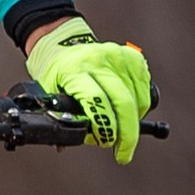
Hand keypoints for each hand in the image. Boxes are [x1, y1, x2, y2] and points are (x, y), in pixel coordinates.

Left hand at [25, 15, 154, 164]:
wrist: (63, 42)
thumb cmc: (56, 72)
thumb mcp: (49, 93)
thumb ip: (59, 117)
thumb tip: (64, 145)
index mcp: (75, 69)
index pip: (96, 100)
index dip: (105, 126)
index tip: (105, 142)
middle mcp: (99, 60)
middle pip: (123, 103)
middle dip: (127, 134)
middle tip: (123, 153)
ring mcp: (119, 57)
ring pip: (138, 101)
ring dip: (131, 121)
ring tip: (117, 125)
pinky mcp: (134, 57)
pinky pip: (145, 91)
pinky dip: (139, 106)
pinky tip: (125, 109)